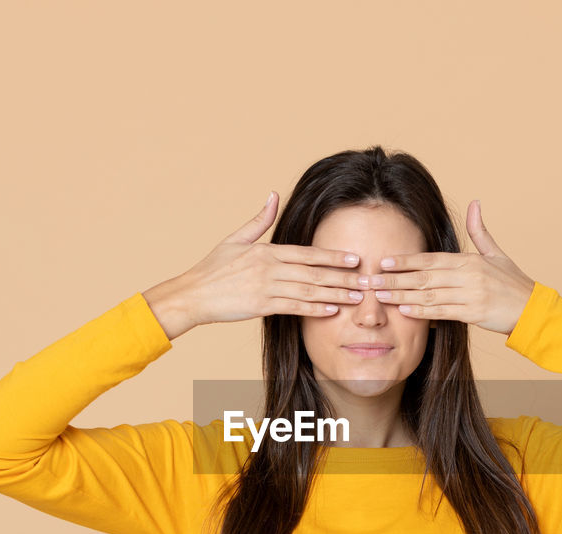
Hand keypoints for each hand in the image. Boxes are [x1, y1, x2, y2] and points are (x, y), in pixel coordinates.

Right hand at [144, 191, 368, 336]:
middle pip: (314, 272)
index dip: (333, 256)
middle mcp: (269, 267)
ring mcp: (266, 287)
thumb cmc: (213, 268)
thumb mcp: (235, 239)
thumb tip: (273, 195)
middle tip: (367, 281)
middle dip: (344, 277)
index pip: (308, 253)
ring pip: (308, 291)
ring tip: (357, 298)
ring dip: (335, 294)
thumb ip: (259, 220)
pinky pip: (293, 307)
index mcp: (267, 250)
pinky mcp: (261, 306)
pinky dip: (314, 309)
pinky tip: (332, 311)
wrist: (193, 294)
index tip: (356, 258)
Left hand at [368, 200, 536, 334]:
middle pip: (424, 276)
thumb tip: (475, 203)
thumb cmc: (512, 282)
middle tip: (370, 280)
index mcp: (469, 260)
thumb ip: (480, 231)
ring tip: (380, 296)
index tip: (383, 262)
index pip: (430, 259)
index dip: (405, 261)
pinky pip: (443, 311)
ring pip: (429, 294)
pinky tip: (405, 311)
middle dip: (395, 279)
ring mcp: (470, 294)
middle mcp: (468, 275)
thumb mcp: (497, 254)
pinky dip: (423, 311)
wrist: (531, 309)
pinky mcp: (473, 313)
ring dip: (402, 296)